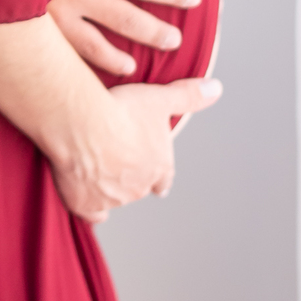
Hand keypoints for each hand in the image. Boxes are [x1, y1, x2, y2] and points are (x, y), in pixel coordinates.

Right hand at [50, 77, 222, 222]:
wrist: (84, 127)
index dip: (161, 179)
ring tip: (94, 165)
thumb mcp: (160, 98)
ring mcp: (113, 198)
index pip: (165, 179)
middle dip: (130, 176)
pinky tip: (86, 199)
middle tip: (118, 158)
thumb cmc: (122, 112)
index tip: (160, 184)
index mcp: (159, 166)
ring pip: (114, 197)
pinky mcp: (87, 203)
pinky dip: (90, 206)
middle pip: (138, 186)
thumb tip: (216, 89)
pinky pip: (92, 212)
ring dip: (108, 185)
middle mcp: (139, 187)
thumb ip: (188, 96)